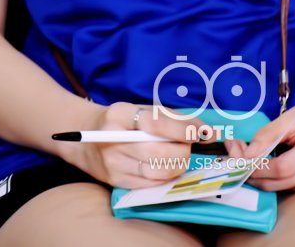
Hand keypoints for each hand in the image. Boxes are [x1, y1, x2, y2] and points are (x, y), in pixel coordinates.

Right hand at [68, 101, 198, 188]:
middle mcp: (113, 139)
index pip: (157, 123)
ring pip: (158, 172)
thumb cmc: (123, 121)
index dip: (183, 130)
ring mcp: (114, 164)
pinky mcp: (117, 181)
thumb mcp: (143, 110)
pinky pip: (151, 184)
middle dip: (183, 151)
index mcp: (119, 114)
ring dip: (178, 166)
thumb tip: (207, 133)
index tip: (202, 134)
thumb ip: (174, 118)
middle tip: (188, 146)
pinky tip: (167, 167)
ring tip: (178, 156)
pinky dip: (166, 177)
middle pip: (160, 153)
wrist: (86, 137)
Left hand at [226, 100, 294, 192]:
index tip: (237, 151)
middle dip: (248, 170)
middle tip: (233, 151)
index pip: (280, 168)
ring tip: (243, 153)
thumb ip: (270, 133)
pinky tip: (259, 160)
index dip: (255, 164)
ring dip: (255, 175)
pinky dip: (268, 177)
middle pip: (274, 183)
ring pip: (276, 188)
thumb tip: (246, 153)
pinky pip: (284, 186)